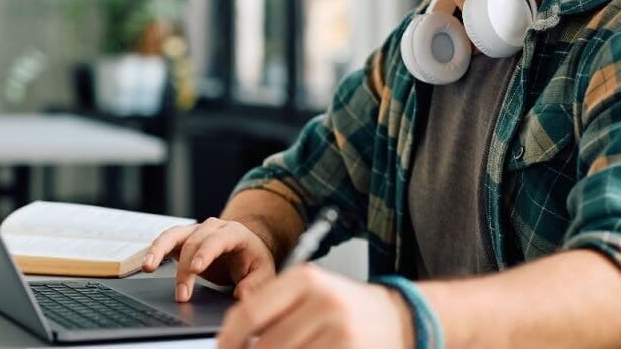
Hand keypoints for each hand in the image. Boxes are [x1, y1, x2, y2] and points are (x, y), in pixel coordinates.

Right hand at [142, 217, 277, 301]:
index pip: (217, 239)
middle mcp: (212, 227)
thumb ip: (256, 284)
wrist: (245, 250)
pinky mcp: (183, 239)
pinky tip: (147, 264)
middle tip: (182, 295)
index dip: (205, 252)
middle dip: (185, 270)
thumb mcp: (264, 273)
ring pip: (174, 235)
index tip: (196, 269)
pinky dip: (155, 251)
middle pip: (193, 243)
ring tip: (148, 266)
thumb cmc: (253, 261)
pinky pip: (166, 241)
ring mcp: (195, 231)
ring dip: (159, 251)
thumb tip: (242, 295)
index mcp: (234, 232)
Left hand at [216, 264, 414, 348]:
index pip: (249, 312)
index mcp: (305, 278)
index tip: (223, 348)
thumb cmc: (344, 307)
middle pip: (264, 344)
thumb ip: (272, 307)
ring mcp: (339, 328)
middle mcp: (322, 300)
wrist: (397, 318)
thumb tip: (232, 336)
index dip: (229, 338)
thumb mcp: (309, 292)